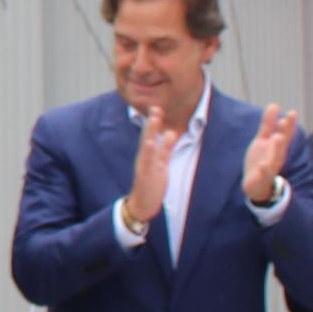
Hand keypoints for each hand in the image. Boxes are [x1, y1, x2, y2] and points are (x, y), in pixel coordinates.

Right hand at [124, 112, 179, 227]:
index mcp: (148, 155)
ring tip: (154, 119)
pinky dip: (149, 150)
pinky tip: (150, 141)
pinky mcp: (146, 174)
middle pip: (147, 136)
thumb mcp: (161, 164)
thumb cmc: (151, 184)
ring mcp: (145, 165)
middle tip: (156, 107)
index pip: (151, 135)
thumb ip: (165, 149)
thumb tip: (171, 133)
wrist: (141, 204)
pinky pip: (148, 161)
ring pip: (147, 145)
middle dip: (152, 122)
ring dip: (150, 131)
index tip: (157, 107)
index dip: (154, 122)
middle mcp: (144, 158)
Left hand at [240, 103, 299, 204]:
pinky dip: (264, 171)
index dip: (289, 123)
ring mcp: (269, 168)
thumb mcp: (263, 140)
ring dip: (276, 149)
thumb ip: (268, 124)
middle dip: (285, 134)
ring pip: (275, 159)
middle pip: (282, 145)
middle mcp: (276, 156)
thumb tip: (274, 105)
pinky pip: (263, 175)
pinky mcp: (261, 178)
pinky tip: (263, 165)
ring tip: (277, 138)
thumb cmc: (262, 159)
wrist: (256, 184)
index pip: (285, 134)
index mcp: (277, 147)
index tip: (292, 112)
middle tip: (286, 121)